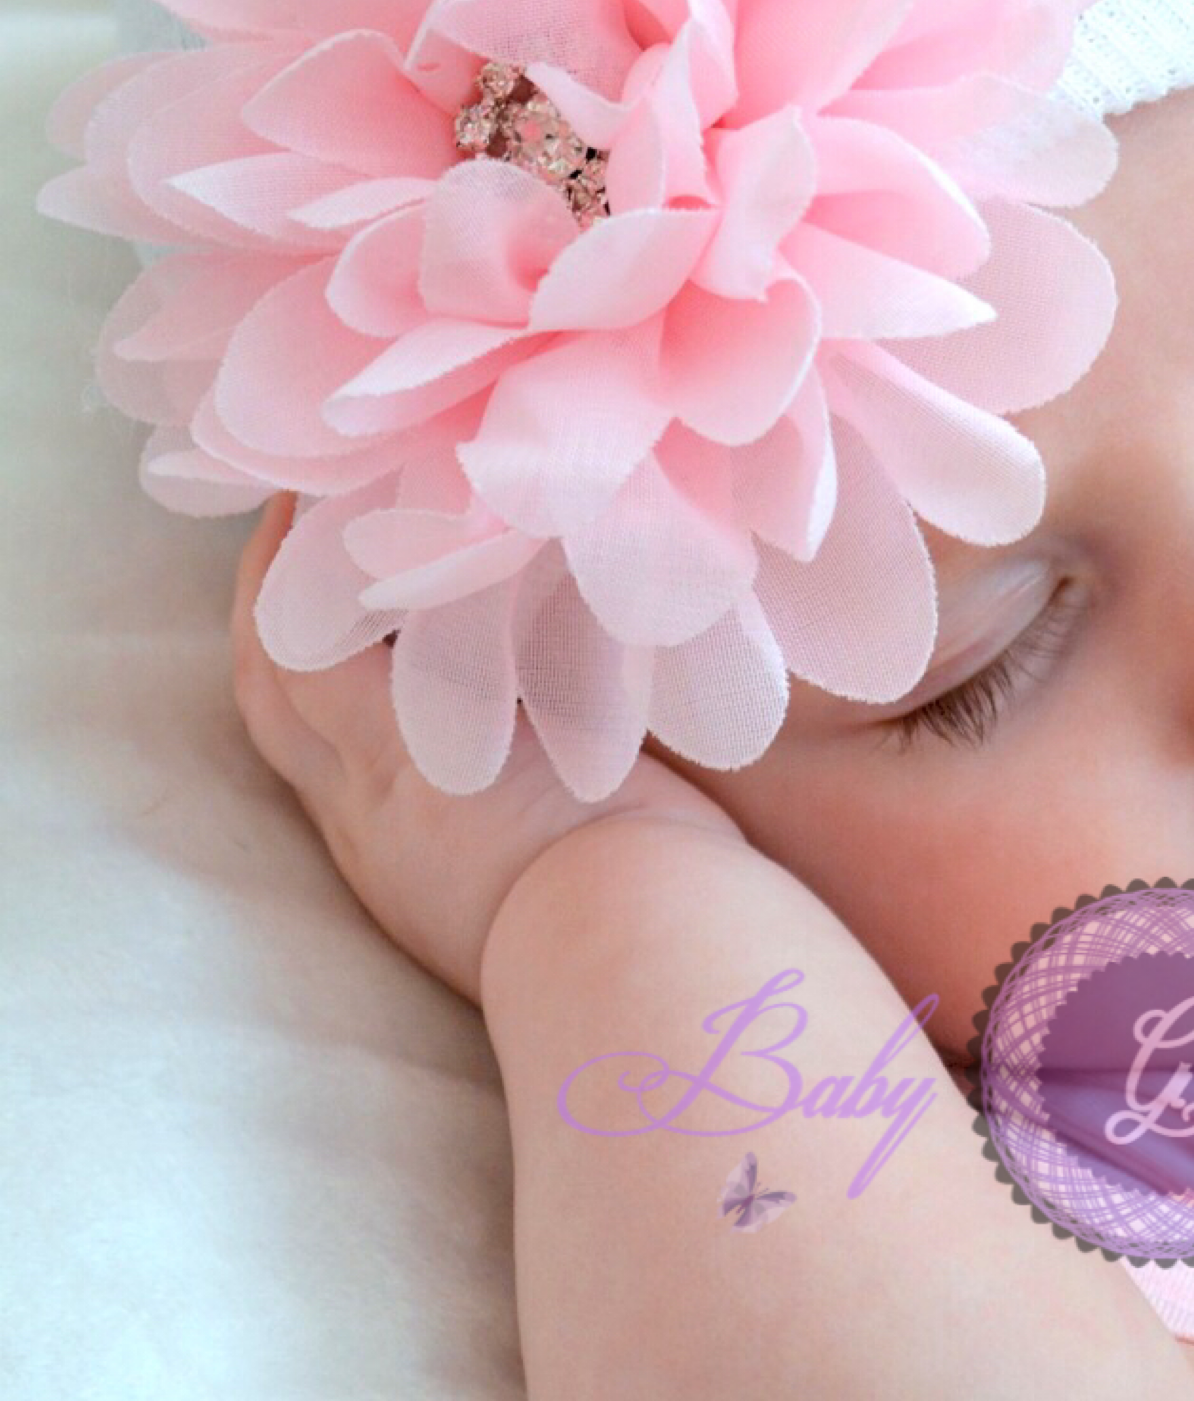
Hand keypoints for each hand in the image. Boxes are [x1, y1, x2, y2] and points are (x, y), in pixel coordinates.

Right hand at [230, 490, 748, 1008]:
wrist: (644, 963)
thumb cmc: (660, 914)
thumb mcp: (587, 852)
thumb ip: (568, 791)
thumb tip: (603, 729)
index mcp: (420, 860)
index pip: (337, 758)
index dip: (326, 677)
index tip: (346, 602)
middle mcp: (373, 832)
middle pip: (277, 712)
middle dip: (276, 616)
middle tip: (285, 526)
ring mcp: (373, 790)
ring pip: (278, 672)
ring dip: (283, 578)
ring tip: (310, 487)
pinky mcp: (396, 751)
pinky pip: (309, 645)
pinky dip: (302, 571)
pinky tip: (324, 495)